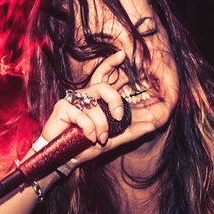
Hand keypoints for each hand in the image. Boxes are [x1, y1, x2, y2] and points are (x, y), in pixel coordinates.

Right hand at [40, 51, 155, 163]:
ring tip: (99, 139)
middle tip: (119, 118)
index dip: (110, 63)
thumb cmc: (84, 146)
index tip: (122, 54)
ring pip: (95, 107)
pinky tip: (88, 138)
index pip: (103, 76)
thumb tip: (152, 127)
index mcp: (95, 100)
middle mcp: (84, 96)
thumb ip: (131, 132)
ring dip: (101, 126)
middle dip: (115, 102)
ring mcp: (72, 100)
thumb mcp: (112, 140)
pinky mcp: (61, 108)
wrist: (63, 159)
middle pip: (103, 88)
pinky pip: (82, 115)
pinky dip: (88, 129)